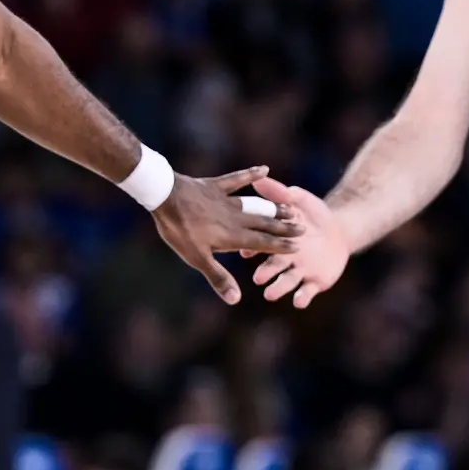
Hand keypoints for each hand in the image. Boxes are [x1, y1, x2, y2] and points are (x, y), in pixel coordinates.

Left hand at [151, 166, 300, 304]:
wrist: (165, 197)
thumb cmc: (180, 231)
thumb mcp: (197, 258)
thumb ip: (218, 277)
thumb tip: (235, 300)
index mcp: (233, 236)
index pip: (262, 243)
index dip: (279, 246)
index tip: (298, 247)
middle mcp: (235, 217)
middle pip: (264, 224)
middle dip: (283, 227)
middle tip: (303, 228)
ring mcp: (226, 200)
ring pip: (256, 205)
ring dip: (273, 208)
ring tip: (290, 208)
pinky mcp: (216, 186)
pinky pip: (237, 180)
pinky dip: (251, 174)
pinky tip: (265, 169)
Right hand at [247, 177, 348, 308]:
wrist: (339, 231)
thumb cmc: (314, 214)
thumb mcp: (298, 200)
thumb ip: (279, 193)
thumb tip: (260, 178)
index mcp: (276, 241)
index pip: (262, 245)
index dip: (253, 250)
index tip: (245, 253)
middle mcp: (284, 260)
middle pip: (272, 267)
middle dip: (265, 272)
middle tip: (258, 278)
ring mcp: (299, 272)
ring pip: (285, 282)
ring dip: (277, 288)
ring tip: (269, 294)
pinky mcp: (314, 283)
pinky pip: (307, 292)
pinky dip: (302, 298)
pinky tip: (298, 302)